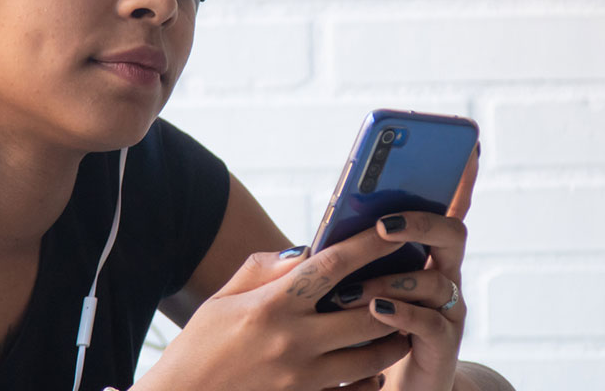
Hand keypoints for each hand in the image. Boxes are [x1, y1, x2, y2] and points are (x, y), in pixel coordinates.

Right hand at [136, 228, 417, 389]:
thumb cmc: (197, 349)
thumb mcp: (221, 301)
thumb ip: (263, 271)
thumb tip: (304, 251)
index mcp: (272, 307)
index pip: (333, 266)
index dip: (367, 244)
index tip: (392, 229)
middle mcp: (293, 342)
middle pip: (368, 314)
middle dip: (393, 298)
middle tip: (407, 286)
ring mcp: (303, 380)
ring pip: (372, 358)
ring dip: (390, 340)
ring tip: (396, 326)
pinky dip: (371, 380)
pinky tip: (371, 369)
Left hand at [333, 145, 479, 390]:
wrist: (390, 385)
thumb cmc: (365, 330)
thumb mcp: (355, 286)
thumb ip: (347, 260)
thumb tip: (320, 234)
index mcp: (425, 253)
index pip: (447, 208)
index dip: (461, 180)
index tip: (466, 149)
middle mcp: (444, 274)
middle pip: (451, 233)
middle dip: (419, 222)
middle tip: (382, 225)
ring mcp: (448, 308)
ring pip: (434, 280)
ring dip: (393, 279)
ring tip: (356, 290)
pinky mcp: (443, 343)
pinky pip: (431, 322)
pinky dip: (402, 313)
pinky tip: (377, 311)